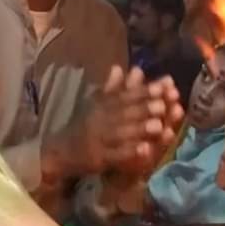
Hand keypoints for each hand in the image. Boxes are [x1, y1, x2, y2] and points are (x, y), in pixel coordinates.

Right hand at [47, 67, 178, 178]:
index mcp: (100, 106)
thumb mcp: (93, 104)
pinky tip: (145, 149)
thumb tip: (118, 66)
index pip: (122, 96)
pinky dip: (131, 152)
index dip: (142, 92)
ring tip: (159, 125)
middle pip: (123, 113)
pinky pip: (115, 155)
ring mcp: (97, 140)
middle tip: (163, 105)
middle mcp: (98, 120)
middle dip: (144, 109)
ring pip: (121, 133)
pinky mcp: (97, 159)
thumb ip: (110, 88)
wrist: (61, 152)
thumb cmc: (83, 126)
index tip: (160, 87)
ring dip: (140, 129)